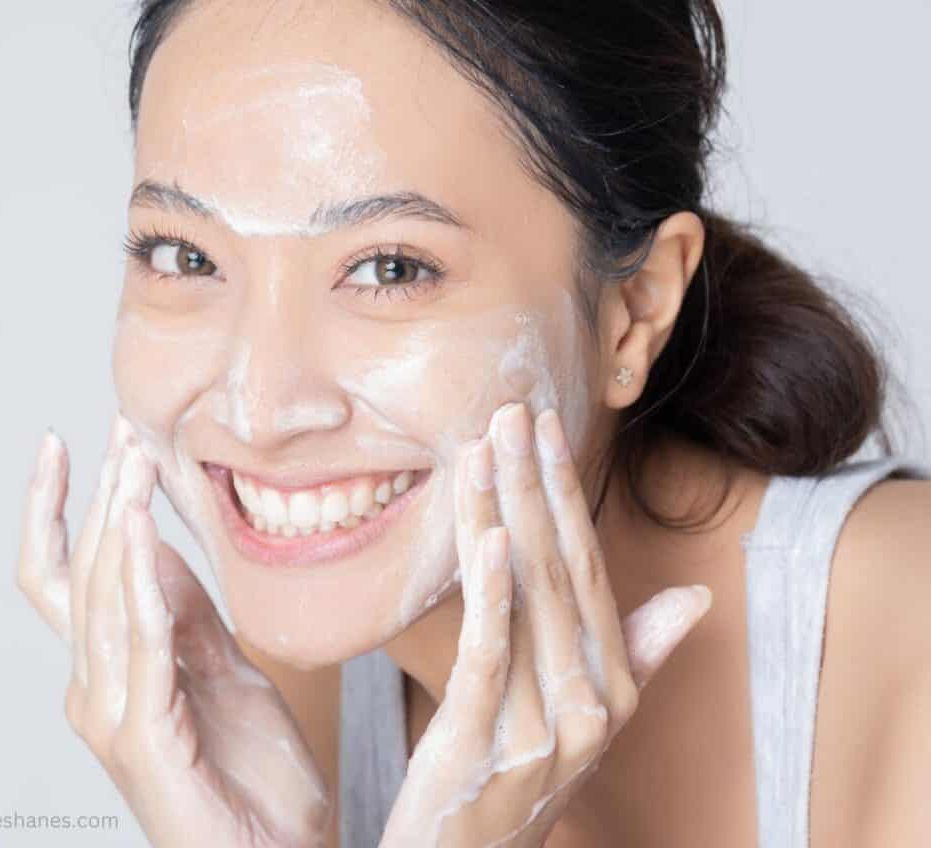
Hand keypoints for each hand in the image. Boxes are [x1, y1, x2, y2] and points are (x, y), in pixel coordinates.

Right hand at [17, 413, 330, 847]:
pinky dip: (138, 580)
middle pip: (79, 574)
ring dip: (117, 521)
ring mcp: (112, 714)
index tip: (75, 443)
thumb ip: (184, 613)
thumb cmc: (251, 770)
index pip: (67, 575)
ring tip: (130, 459)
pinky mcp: (141, 738)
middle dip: (96, 495)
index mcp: (113, 670)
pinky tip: (143, 530)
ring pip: (100, 597)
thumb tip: (156, 543)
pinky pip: (139, 641)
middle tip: (116, 429)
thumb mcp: (222, 668)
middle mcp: (95, 689)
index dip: (60, 508)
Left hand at [379, 402, 711, 847]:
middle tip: (511, 410)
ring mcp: (543, 722)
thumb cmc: (524, 770)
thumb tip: (695, 602)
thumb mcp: (589, 713)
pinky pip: (492, 651)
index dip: (566, 494)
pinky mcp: (486, 738)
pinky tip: (487, 534)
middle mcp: (589, 698)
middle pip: (556, 568)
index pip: (589, 567)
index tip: (548, 427)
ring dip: (503, 512)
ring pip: (524, 595)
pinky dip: (492, 590)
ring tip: (487, 445)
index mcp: (612, 681)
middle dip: (532, 482)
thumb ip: (638, 651)